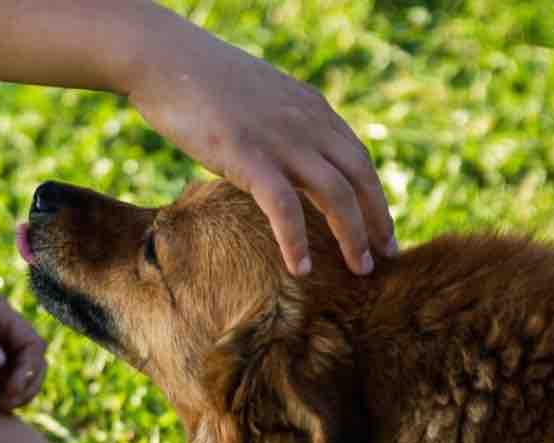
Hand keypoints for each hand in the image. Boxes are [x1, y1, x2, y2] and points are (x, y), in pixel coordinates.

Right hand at [126, 14, 396, 276]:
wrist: (166, 61)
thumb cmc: (198, 83)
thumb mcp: (255, 100)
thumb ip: (277, 125)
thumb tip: (275, 157)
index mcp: (311, 108)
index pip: (358, 157)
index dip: (374, 195)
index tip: (380, 227)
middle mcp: (307, 123)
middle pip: (360, 178)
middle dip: (377, 220)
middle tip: (387, 256)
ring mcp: (281, 140)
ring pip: (336, 195)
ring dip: (352, 236)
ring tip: (360, 271)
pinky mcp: (249, 157)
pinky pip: (284, 207)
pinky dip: (296, 241)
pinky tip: (300, 269)